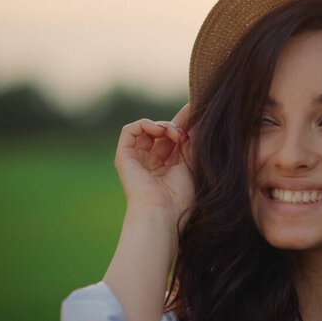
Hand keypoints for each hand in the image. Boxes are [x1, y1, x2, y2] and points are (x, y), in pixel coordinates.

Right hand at [114, 104, 193, 229]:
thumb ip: (191, 143)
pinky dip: (145, 124)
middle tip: (188, 126)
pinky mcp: (124, 156)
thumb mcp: (191, 165)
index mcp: (168, 167)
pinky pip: (130, 130)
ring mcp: (138, 159)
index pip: (174, 139)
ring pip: (148, 129)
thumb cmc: (179, 197)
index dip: (183, 124)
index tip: (196, 110)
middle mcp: (152, 162)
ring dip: (164, 125)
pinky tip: (160, 130)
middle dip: (177, 124)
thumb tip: (198, 122)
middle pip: (163, 132)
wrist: (161, 212)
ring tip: (175, 134)